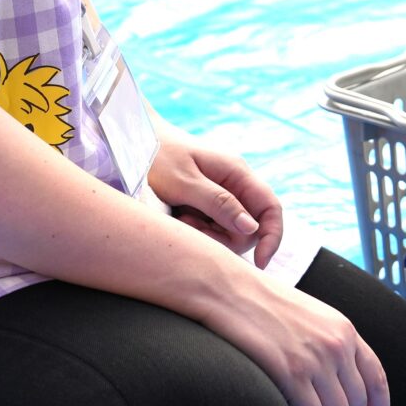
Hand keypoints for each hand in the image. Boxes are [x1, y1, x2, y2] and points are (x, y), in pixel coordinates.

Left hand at [149, 127, 283, 268]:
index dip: (272, 236)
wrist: (133, 143)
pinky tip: (178, 219)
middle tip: (189, 227)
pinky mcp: (206, 204)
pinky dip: (196, 230)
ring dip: (206, 234)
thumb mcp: (184, 182)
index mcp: (236, 172)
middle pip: (248, 227)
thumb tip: (252, 228)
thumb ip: (219, 203)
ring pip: (228, 231)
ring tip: (180, 219)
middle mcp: (234, 184)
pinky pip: (212, 227)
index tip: (260, 263)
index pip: (270, 208)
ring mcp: (221, 194)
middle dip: (223, 237)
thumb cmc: (156, 156)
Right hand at [199, 274, 391, 405]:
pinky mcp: (290, 373)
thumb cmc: (261, 304)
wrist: (227, 289)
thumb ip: (329, 344)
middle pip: (357, 405)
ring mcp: (315, 359)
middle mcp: (337, 345)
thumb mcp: (309, 316)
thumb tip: (337, 385)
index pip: (376, 379)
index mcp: (345, 330)